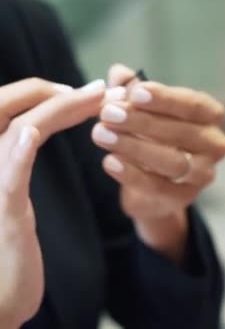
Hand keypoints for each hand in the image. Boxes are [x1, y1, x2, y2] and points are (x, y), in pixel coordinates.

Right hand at [0, 78, 104, 326]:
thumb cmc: (7, 248)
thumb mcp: (10, 197)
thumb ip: (14, 162)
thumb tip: (30, 132)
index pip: (9, 108)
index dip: (45, 93)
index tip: (87, 93)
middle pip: (7, 107)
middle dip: (56, 92)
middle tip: (102, 89)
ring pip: (17, 132)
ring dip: (58, 110)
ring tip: (96, 99)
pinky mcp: (4, 214)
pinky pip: (8, 178)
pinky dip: (18, 153)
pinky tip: (33, 136)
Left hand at [93, 65, 224, 262]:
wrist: (151, 185)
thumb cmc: (151, 135)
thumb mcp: (141, 108)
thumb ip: (131, 89)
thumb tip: (119, 73)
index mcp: (210, 117)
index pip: (194, 105)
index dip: (165, 99)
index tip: (134, 93)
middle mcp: (215, 144)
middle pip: (183, 133)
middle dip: (143, 122)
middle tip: (108, 114)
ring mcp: (203, 174)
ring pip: (173, 162)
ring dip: (135, 147)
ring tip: (101, 135)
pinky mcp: (184, 198)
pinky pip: (159, 188)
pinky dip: (132, 174)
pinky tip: (109, 162)